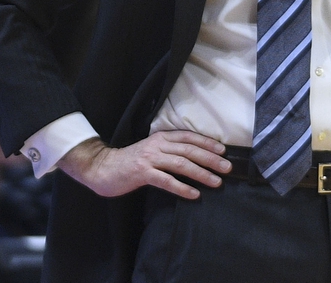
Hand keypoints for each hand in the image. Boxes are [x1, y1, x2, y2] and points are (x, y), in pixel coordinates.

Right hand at [56, 130, 231, 199]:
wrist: (103, 168)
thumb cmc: (130, 162)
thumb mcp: (152, 150)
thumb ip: (169, 151)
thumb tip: (195, 158)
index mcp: (160, 137)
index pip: (189, 137)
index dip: (207, 143)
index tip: (224, 151)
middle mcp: (157, 145)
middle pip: (189, 150)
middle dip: (211, 159)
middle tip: (227, 168)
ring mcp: (149, 158)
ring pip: (181, 164)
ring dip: (201, 173)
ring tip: (216, 182)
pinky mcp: (142, 173)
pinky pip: (166, 180)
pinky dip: (182, 187)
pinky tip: (194, 194)